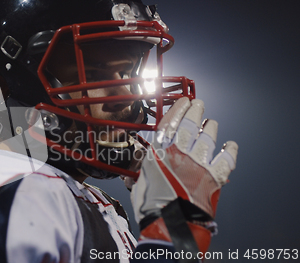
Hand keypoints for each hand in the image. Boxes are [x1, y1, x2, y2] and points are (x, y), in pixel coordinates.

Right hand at [131, 97, 237, 251]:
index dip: (177, 110)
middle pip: (190, 126)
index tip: (183, 101)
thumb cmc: (150, 205)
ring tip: (212, 123)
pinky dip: (229, 151)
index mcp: (159, 153)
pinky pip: (226, 160)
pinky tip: (231, 144)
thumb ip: (140, 174)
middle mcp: (180, 154)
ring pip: (208, 139)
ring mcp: (199, 164)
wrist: (170, 223)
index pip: (169, 124)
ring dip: (211, 129)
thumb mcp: (138, 184)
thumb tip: (130, 176)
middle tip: (199, 105)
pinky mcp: (213, 178)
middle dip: (195, 113)